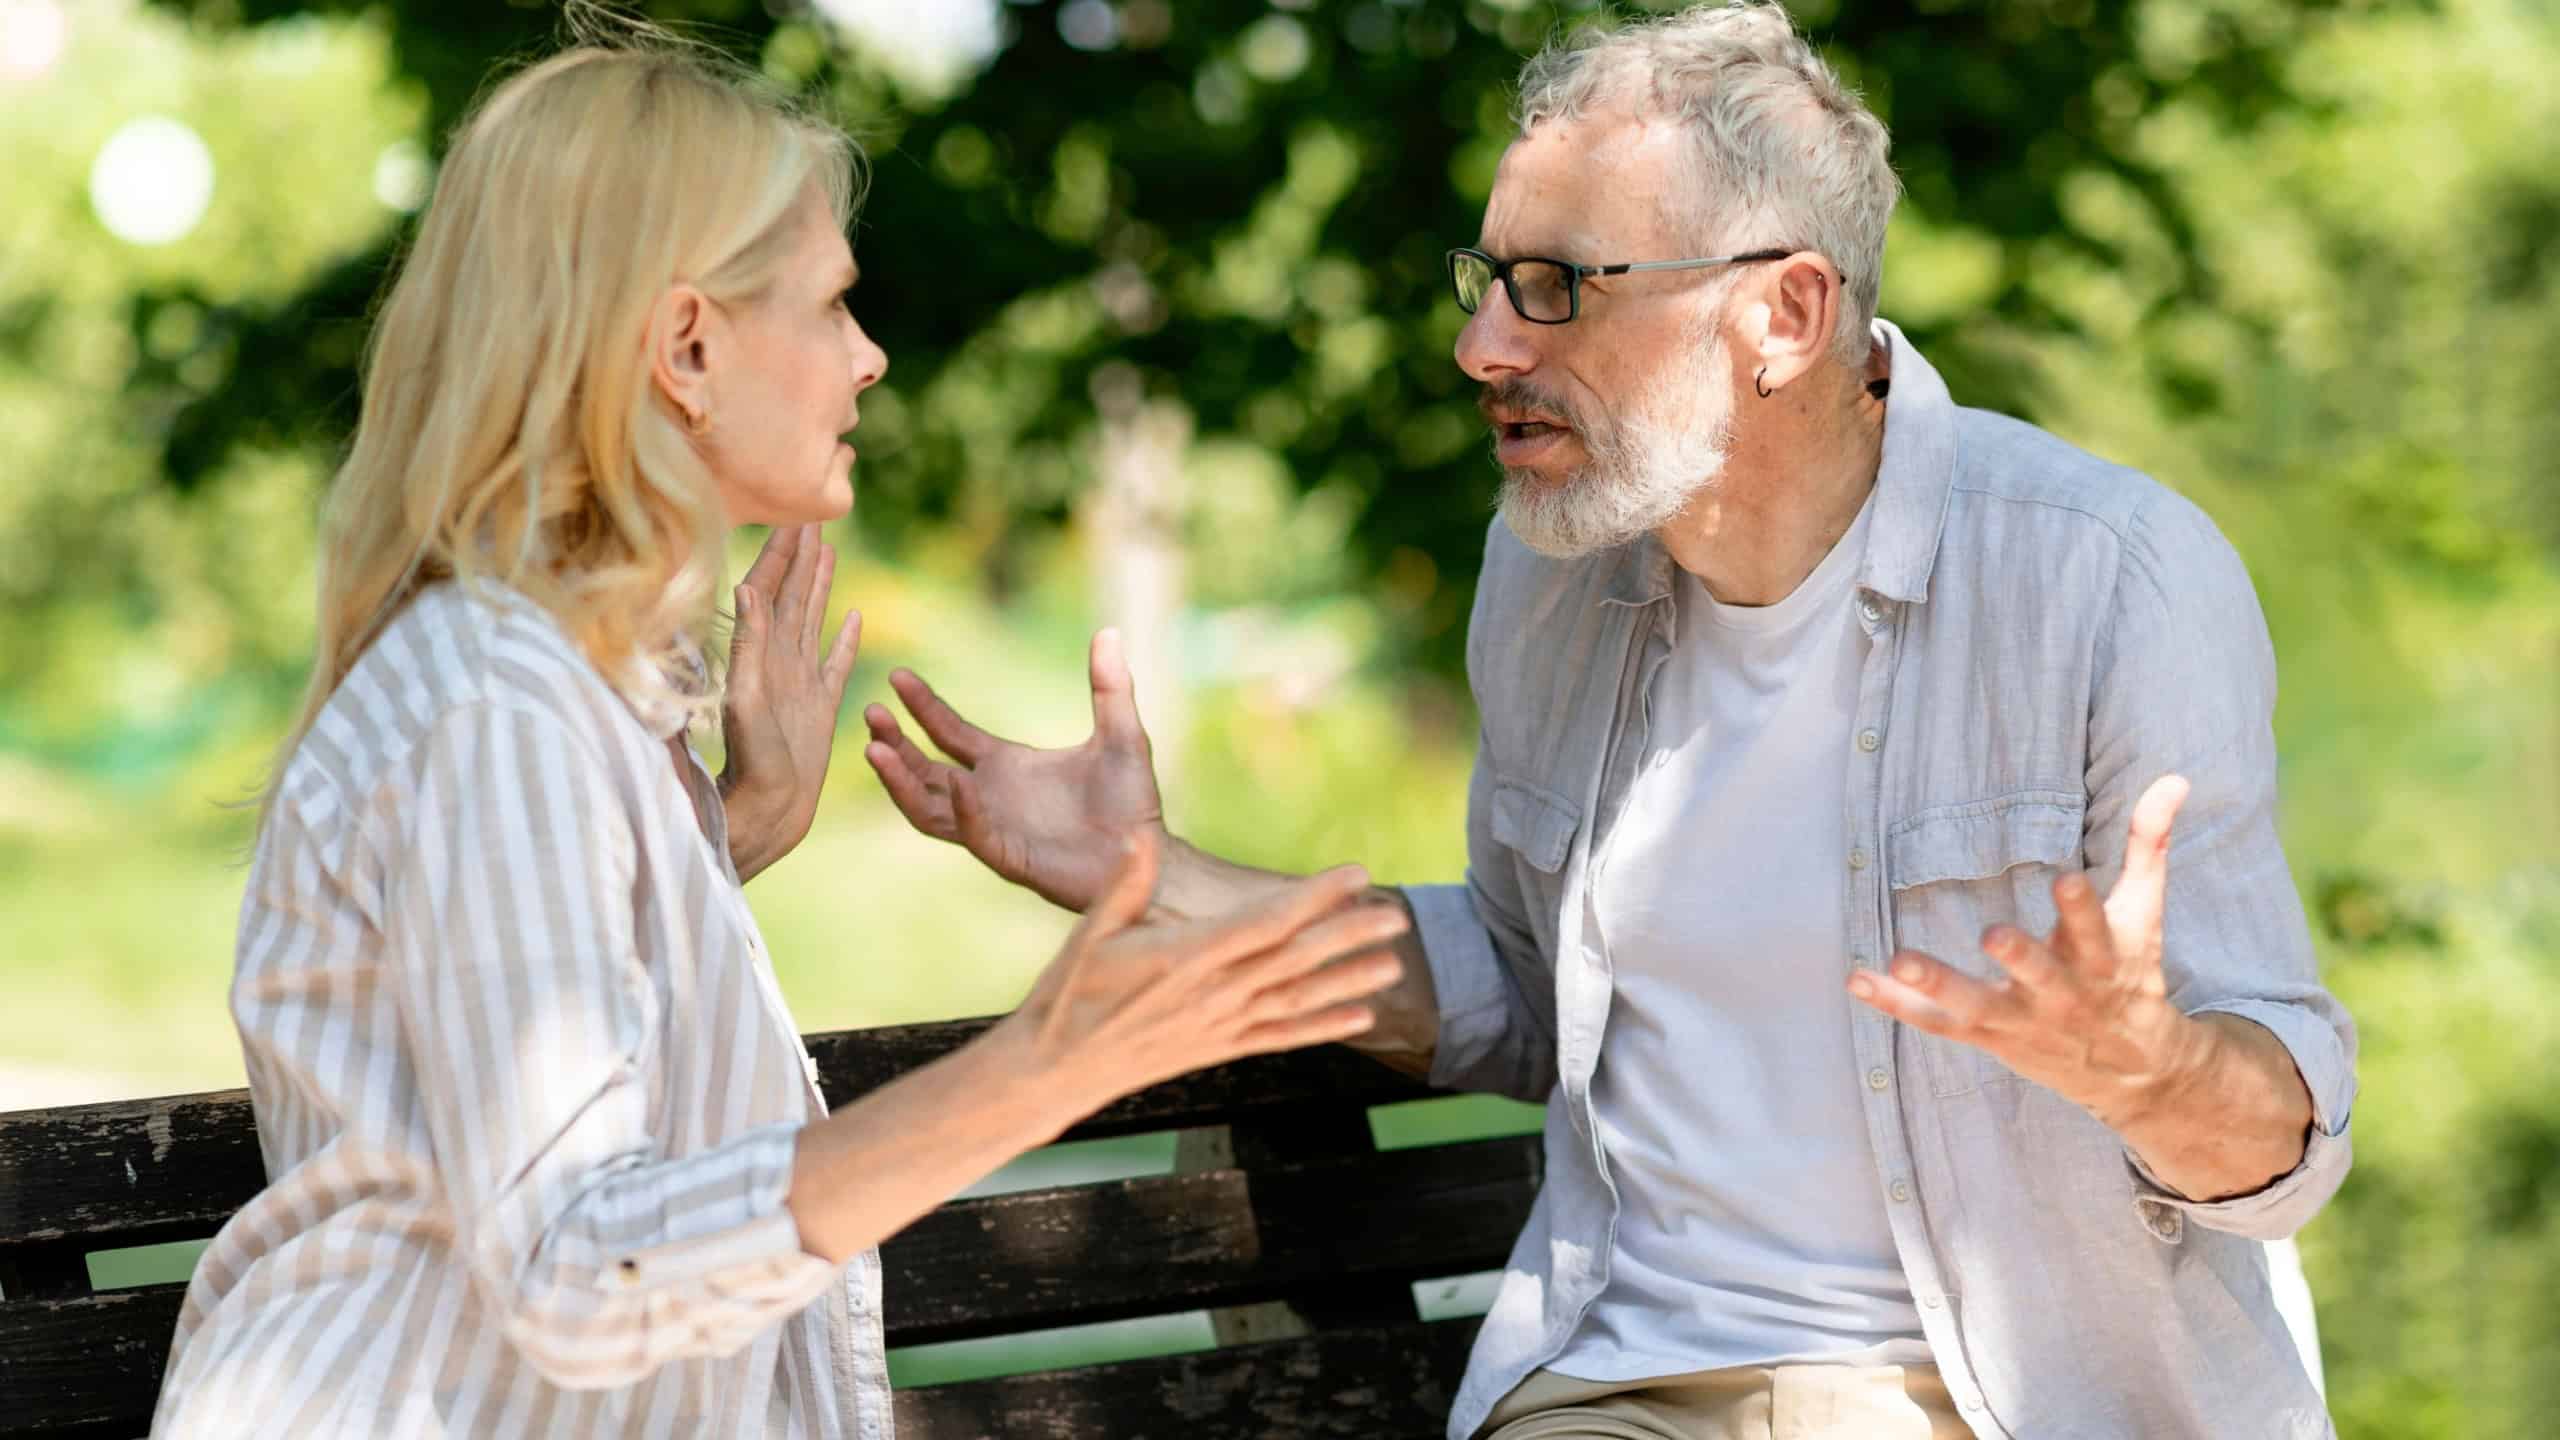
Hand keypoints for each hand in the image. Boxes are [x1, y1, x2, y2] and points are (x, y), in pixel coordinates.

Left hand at [720, 524, 860, 881]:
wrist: (770, 810)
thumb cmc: (753, 765)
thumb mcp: (748, 700)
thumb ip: (747, 645)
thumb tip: (747, 586)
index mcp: (760, 653)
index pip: (769, 588)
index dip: (781, 551)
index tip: (794, 514)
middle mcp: (778, 661)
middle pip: (790, 593)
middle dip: (800, 553)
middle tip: (813, 512)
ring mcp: (800, 681)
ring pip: (811, 617)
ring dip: (818, 583)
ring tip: (827, 548)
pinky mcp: (820, 705)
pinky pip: (835, 661)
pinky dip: (843, 636)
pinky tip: (853, 615)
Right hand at [863, 628, 1163, 912]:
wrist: (1150, 856)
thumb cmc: (1130, 802)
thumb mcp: (1121, 735)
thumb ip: (1110, 687)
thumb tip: (1110, 632)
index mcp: (1006, 765)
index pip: (950, 732)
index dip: (922, 707)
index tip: (897, 676)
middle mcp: (989, 795)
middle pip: (925, 769)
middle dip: (896, 742)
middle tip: (870, 713)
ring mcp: (994, 828)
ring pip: (930, 806)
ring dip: (903, 781)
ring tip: (875, 751)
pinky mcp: (1009, 856)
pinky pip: (975, 834)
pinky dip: (964, 810)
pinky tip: (960, 784)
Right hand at [1012, 831, 1408, 1106]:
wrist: (1053, 1071)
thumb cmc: (1068, 995)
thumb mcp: (1089, 932)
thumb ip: (1123, 884)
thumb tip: (1137, 837)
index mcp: (1188, 957)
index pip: (1267, 922)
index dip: (1316, 897)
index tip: (1356, 874)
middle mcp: (1213, 994)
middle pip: (1296, 960)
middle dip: (1350, 935)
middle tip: (1398, 915)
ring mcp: (1220, 1027)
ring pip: (1298, 1000)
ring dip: (1349, 981)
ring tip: (1395, 964)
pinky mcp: (1218, 1050)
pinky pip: (1281, 1039)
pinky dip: (1323, 1029)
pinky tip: (1360, 1018)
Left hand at [1848, 775, 2207, 1127]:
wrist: (2134, 1070)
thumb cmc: (2131, 973)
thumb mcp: (2144, 913)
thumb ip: (2150, 844)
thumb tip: (2174, 779)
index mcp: (2102, 959)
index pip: (2094, 929)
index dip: (2079, 908)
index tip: (2065, 880)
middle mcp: (2062, 993)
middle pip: (2039, 974)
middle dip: (2019, 957)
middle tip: (1992, 934)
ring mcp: (2021, 1019)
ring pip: (1977, 1005)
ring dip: (1939, 984)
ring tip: (1901, 958)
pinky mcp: (1987, 1036)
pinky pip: (1937, 1023)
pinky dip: (1898, 1004)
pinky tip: (1858, 979)